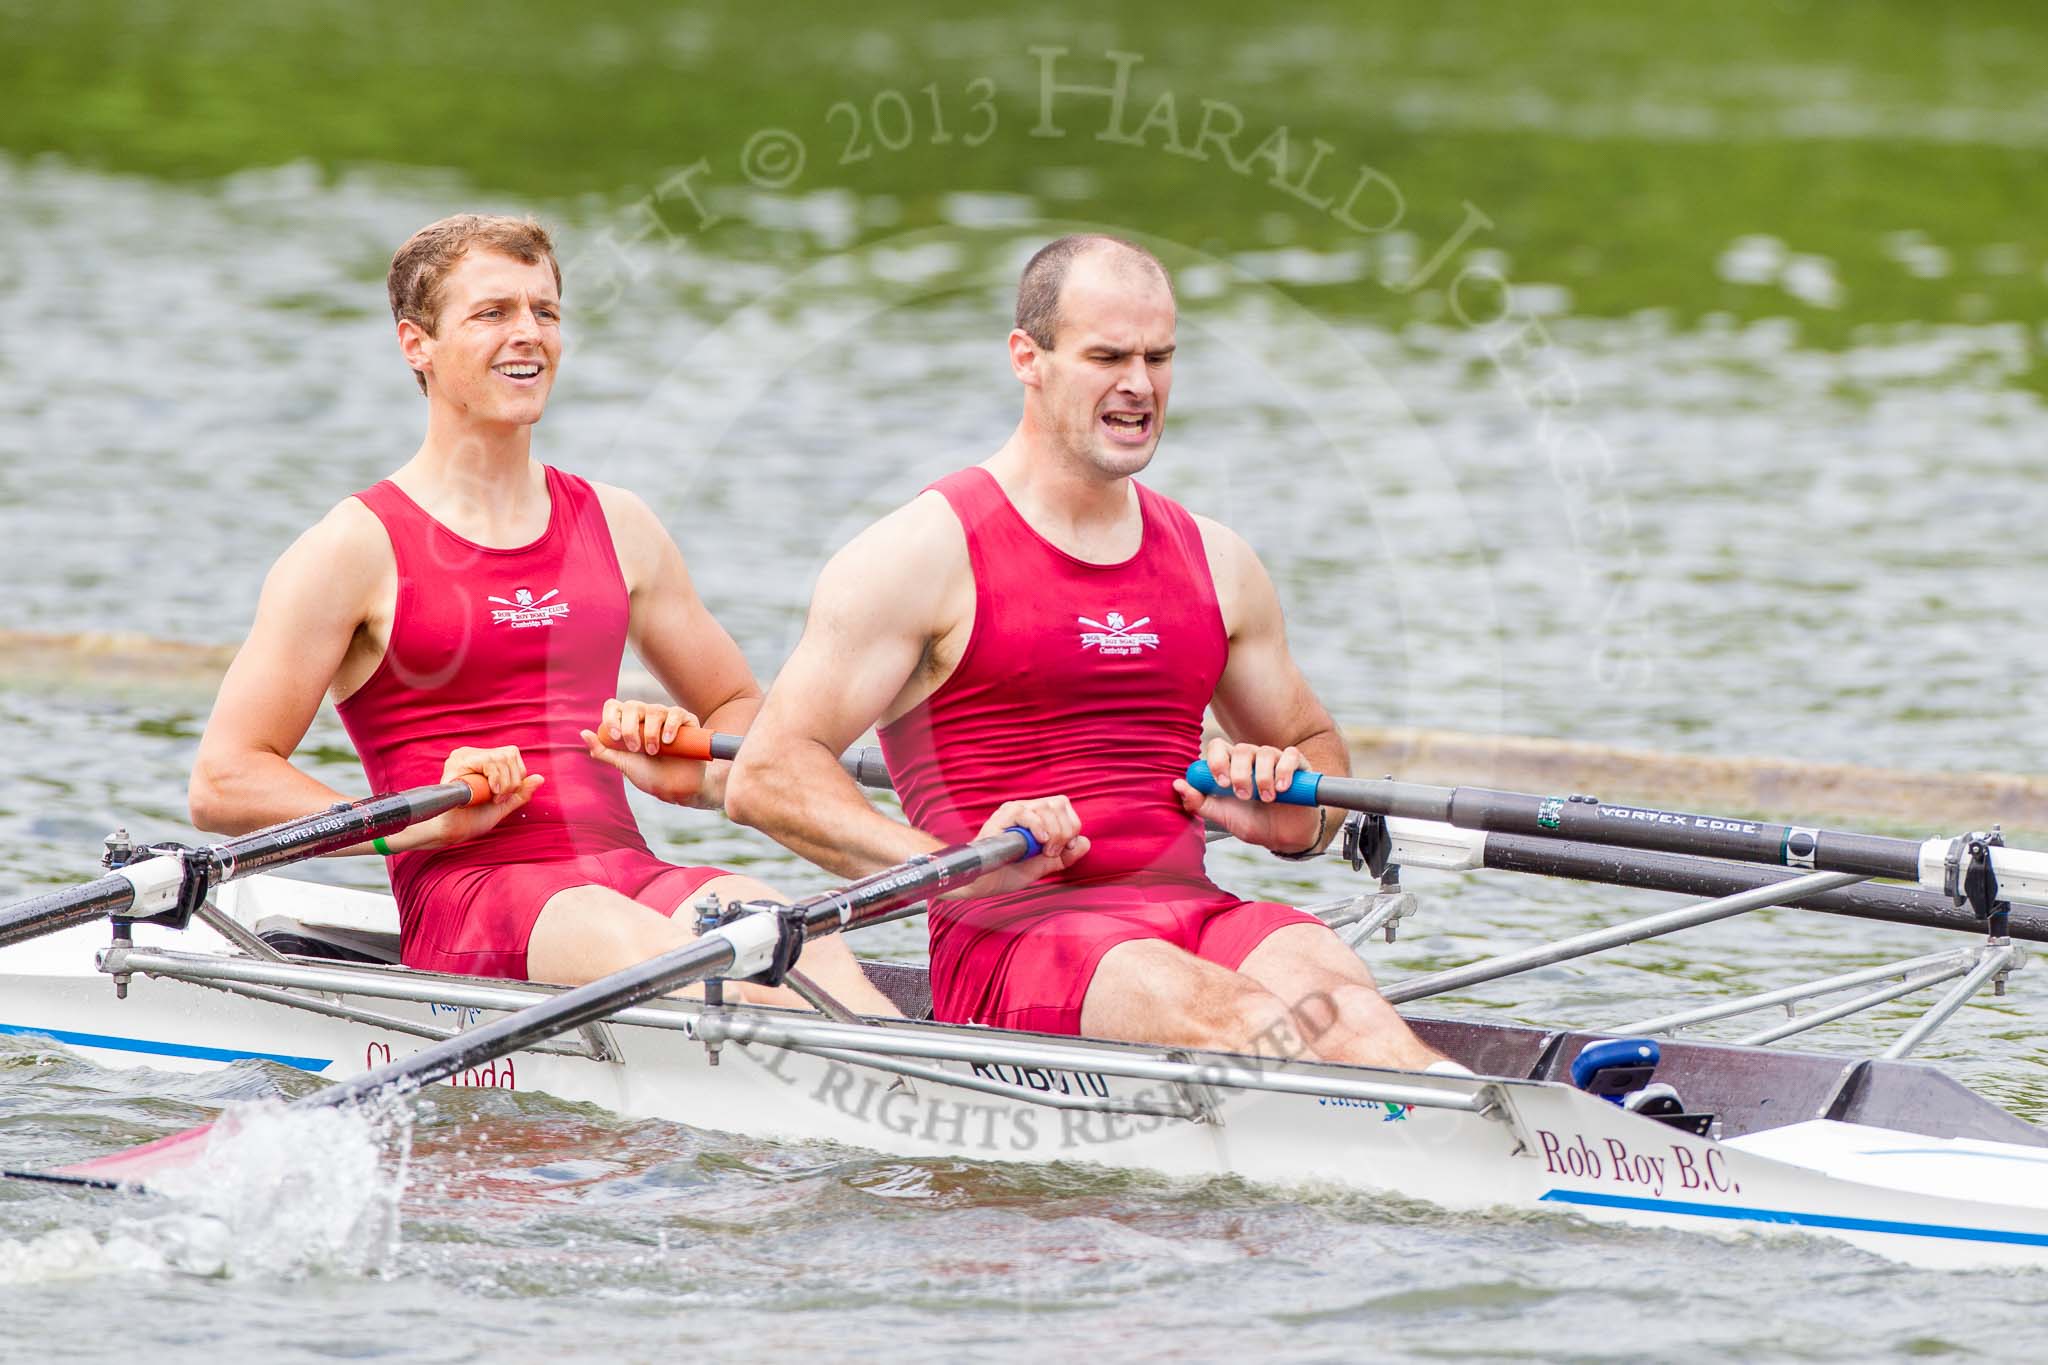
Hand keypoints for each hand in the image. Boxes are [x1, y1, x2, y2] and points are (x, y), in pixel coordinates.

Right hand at [408, 746, 543, 848]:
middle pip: (508, 754)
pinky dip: (492, 781)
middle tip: (497, 799)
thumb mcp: (503, 804)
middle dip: (511, 782)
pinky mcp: (456, 764)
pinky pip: (487, 763)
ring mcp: (461, 757)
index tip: (503, 796)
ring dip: (502, 784)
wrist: (450, 831)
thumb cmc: (472, 819)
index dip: (516, 777)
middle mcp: (470, 754)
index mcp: (481, 760)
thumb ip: (520, 792)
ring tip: (488, 798)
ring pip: (500, 758)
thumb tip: (540, 778)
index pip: (511, 754)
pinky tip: (482, 794)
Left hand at [581, 699, 716, 806]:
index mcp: (628, 722)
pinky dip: (671, 726)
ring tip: (653, 752)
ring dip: (650, 732)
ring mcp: (667, 717)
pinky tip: (668, 741)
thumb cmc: (648, 775)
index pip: (614, 706)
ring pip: (654, 710)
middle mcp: (646, 716)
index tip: (615, 737)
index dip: (611, 717)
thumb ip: (602, 750)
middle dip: (630, 728)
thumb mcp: (621, 763)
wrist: (676, 787)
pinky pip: (676, 713)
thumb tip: (582, 732)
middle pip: (632, 706)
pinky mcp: (686, 721)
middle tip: (635, 749)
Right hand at [941, 795, 1089, 898]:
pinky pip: (1026, 812)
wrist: (981, 883)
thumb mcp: (1043, 866)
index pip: (1064, 806)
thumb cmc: (1006, 873)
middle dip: (1065, 830)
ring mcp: (1013, 811)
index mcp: (1037, 817)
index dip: (1072, 827)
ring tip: (1043, 851)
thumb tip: (1086, 842)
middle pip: (1059, 803)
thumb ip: (1064, 856)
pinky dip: (1038, 827)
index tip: (1064, 849)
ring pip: (1046, 806)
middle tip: (1053, 852)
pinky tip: (1039, 842)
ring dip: (1053, 832)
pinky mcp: (1001, 818)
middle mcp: (1026, 809)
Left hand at [1172, 737, 1322, 853]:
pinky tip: (1282, 788)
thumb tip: (1177, 785)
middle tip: (1243, 795)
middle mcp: (1252, 758)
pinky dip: (1284, 770)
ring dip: (1263, 777)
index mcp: (1231, 766)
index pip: (1219, 746)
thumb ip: (1200, 802)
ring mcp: (1275, 759)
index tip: (1221, 783)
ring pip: (1265, 752)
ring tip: (1266, 799)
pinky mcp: (1297, 765)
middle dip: (1240, 774)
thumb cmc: (1252, 823)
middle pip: (1242, 749)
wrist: (1283, 837)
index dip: (1217, 760)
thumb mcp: (1223, 816)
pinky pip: (1290, 755)